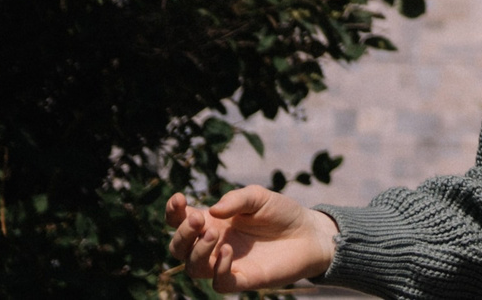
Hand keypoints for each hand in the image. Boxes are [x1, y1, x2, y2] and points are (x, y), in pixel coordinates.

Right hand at [165, 186, 336, 293]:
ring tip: (214, 234)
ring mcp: (225, 263)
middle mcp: (213, 245)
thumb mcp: (259, 197)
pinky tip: (228, 251)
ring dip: (197, 251)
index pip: (181, 221)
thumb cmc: (280, 213)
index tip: (178, 198)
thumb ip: (237, 199)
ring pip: (193, 268)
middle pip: (179, 247)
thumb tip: (212, 211)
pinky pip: (219, 283)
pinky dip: (218, 269)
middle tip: (197, 219)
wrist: (309, 233)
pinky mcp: (242, 279)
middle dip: (182, 234)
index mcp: (212, 222)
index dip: (173, 212)